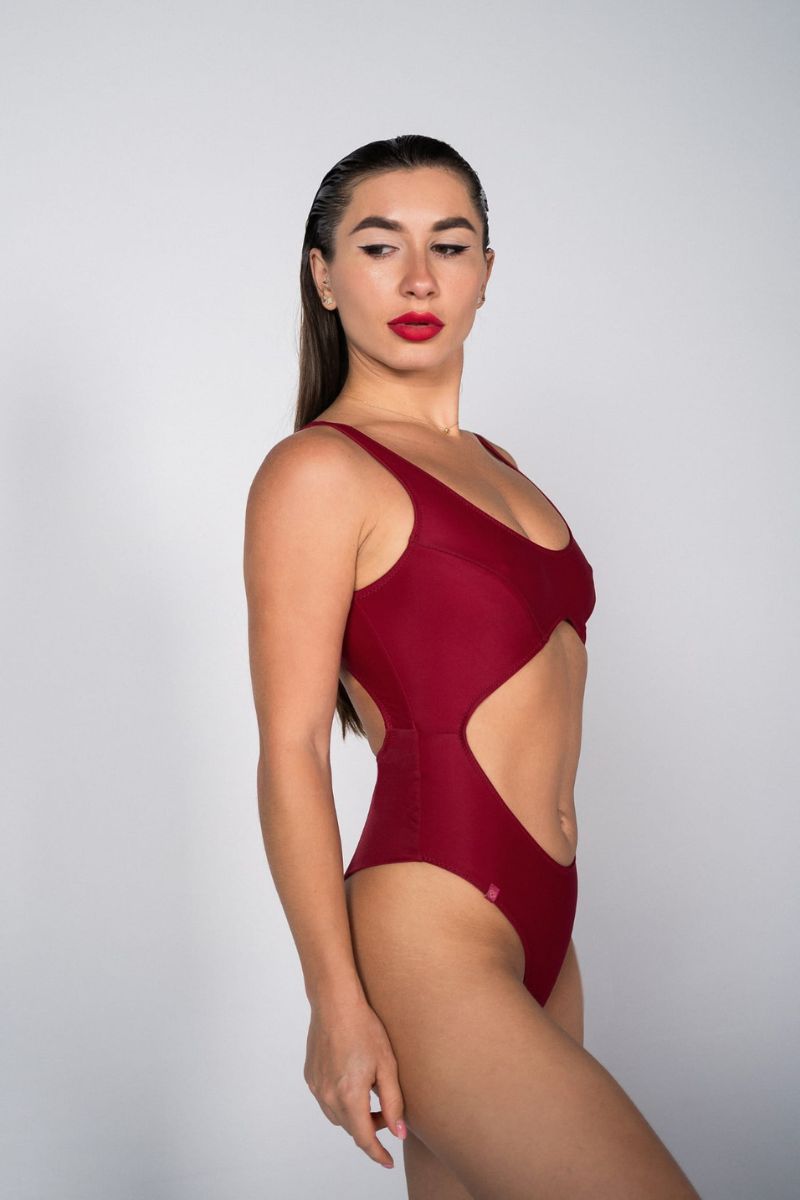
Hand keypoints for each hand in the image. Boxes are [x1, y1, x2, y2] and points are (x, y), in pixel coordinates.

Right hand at [304, 995, 407, 1168]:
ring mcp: (316, 1087)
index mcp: (349, 1096)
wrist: (335, 1004)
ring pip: (337, 1117)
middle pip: (351, 1128)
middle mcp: (328, 1096)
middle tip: (388, 1114)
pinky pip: (326, 1101)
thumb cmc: (364, 1029)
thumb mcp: (387, 1066)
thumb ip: (393, 1103)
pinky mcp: (310, 1077)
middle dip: (370, 1129)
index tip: (388, 1161)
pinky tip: (352, 1083)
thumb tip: (399, 1133)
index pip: (364, 1139)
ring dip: (354, 1117)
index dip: (377, 1153)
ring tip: (371, 1097)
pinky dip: (340, 1102)